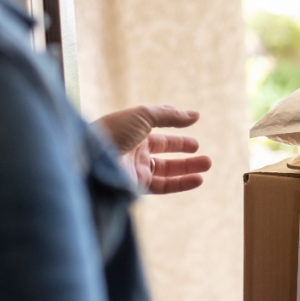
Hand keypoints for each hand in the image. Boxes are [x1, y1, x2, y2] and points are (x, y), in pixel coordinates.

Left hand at [96, 105, 211, 193]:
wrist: (91, 156)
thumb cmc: (114, 130)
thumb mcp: (144, 115)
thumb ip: (170, 115)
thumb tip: (195, 115)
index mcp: (133, 130)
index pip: (158, 131)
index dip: (176, 130)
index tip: (194, 129)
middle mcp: (134, 150)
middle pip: (165, 152)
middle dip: (185, 152)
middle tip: (203, 154)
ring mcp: (135, 169)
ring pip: (167, 170)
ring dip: (188, 168)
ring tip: (208, 164)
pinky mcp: (137, 185)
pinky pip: (164, 185)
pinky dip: (182, 183)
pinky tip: (198, 179)